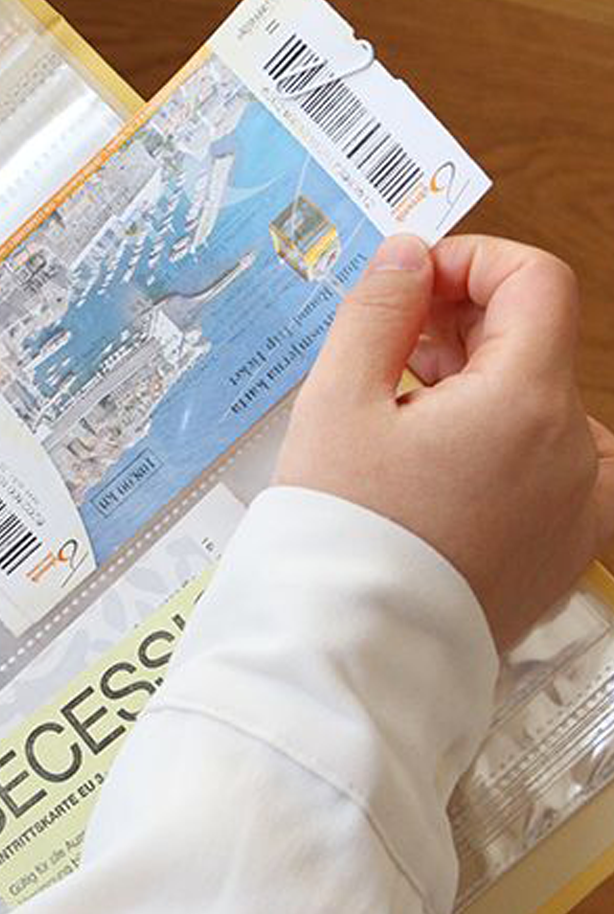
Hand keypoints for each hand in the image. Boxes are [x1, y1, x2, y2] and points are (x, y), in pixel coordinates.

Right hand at [275, 234, 613, 649]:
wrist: (353, 658)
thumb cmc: (340, 532)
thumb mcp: (337, 400)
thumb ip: (378, 309)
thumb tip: (408, 255)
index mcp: (527, 405)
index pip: (536, 281)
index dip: (471, 262)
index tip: (412, 287)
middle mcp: (574, 454)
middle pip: (535, 343)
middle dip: (460, 326)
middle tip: (384, 352)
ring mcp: (575, 508)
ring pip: (537, 404)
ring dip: (474, 385)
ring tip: (397, 416)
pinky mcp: (561, 549)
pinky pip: (542, 465)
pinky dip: (492, 443)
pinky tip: (426, 469)